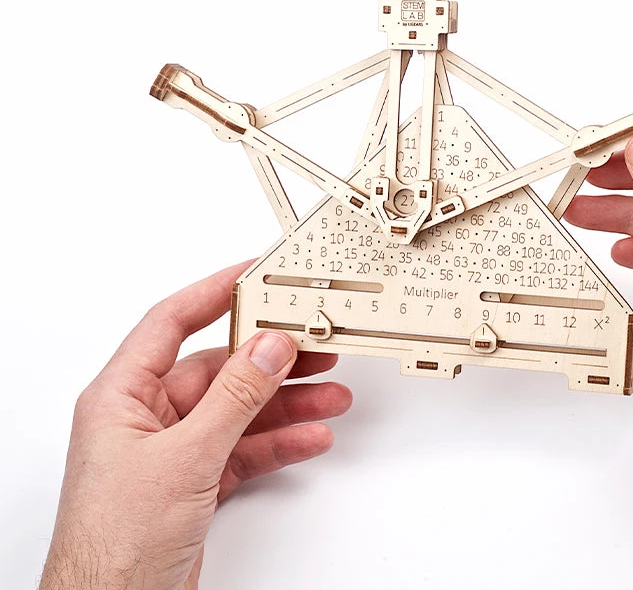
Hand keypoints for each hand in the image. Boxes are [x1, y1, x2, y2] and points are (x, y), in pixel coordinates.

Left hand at [39, 261, 351, 589]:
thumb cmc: (114, 545)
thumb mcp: (184, 458)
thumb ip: (233, 399)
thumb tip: (267, 348)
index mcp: (123, 395)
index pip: (170, 322)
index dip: (213, 292)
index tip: (253, 274)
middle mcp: (147, 416)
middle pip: (218, 368)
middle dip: (270, 359)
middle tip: (313, 342)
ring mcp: (173, 450)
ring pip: (239, 409)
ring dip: (285, 402)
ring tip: (330, 393)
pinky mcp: (195, 481)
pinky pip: (245, 447)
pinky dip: (279, 442)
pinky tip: (311, 436)